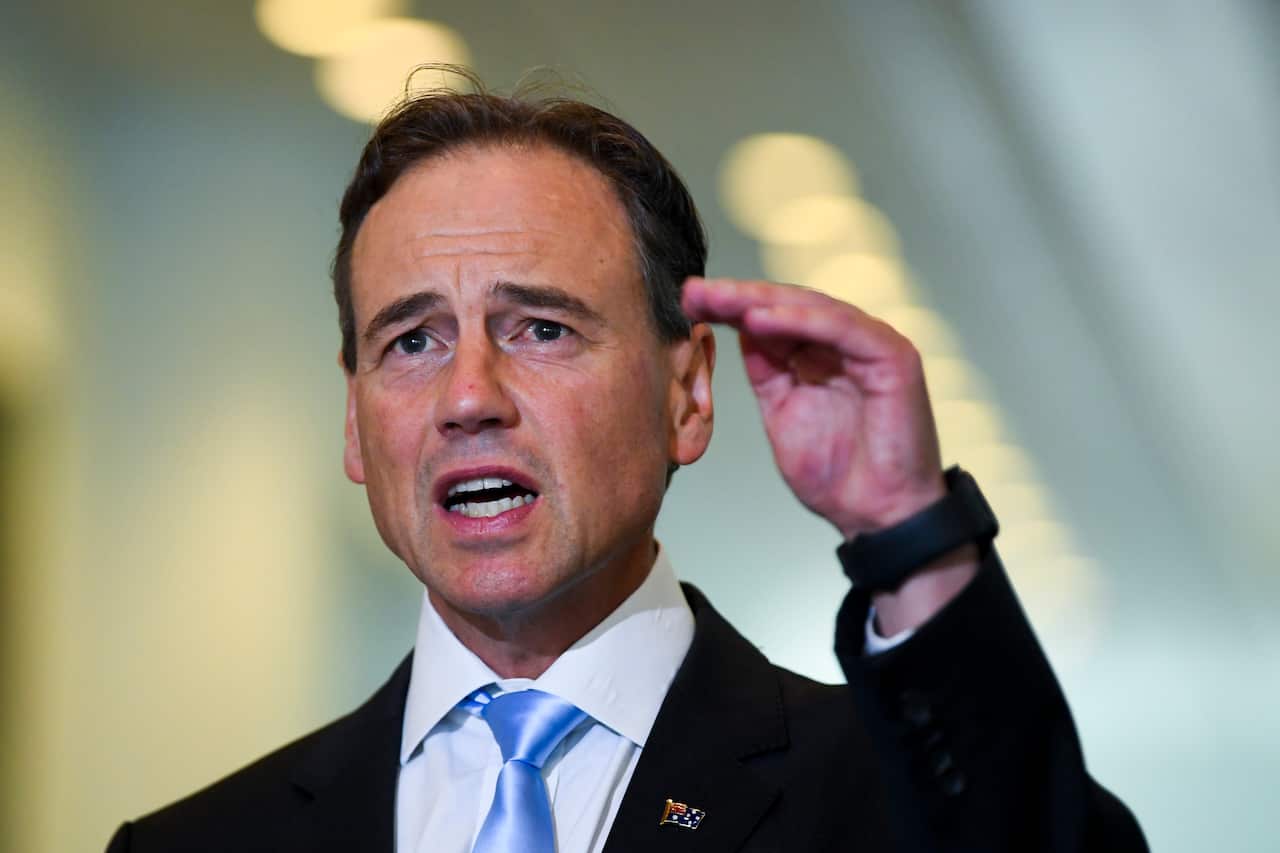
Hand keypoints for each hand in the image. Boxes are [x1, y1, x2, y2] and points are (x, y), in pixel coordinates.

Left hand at [681, 277, 975, 633]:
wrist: (876, 516)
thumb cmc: (839, 476)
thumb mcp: (783, 413)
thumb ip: (766, 372)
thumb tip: (740, 331)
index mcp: (823, 356)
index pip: (773, 318)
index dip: (730, 309)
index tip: (689, 304)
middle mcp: (847, 344)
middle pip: (788, 306)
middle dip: (737, 297)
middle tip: (695, 293)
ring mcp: (871, 346)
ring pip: (811, 307)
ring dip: (761, 301)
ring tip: (719, 299)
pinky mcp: (892, 356)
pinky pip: (841, 328)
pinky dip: (800, 320)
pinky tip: (759, 319)